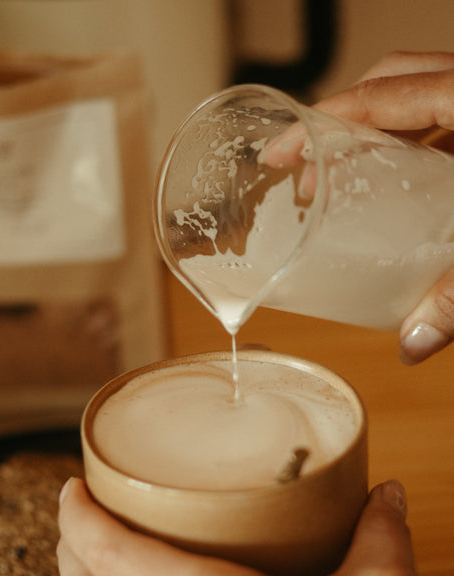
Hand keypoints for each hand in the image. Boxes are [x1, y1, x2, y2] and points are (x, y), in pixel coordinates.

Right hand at [315, 51, 453, 364]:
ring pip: (423, 105)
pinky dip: (420, 153)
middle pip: (393, 88)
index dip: (320, 123)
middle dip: (342, 128)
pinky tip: (409, 193)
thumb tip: (413, 345)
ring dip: (379, 140)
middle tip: (312, 175)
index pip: (380, 96)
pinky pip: (450, 128)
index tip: (281, 153)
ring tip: (349, 184)